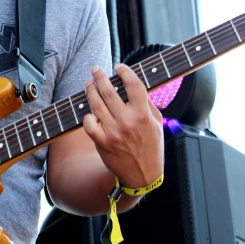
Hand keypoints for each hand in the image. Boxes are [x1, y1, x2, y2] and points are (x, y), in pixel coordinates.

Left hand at [82, 64, 163, 188]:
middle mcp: (128, 122)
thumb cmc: (151, 147)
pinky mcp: (102, 143)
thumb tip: (135, 85)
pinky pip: (89, 124)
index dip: (124, 72)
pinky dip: (87, 116)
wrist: (142, 176)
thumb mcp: (157, 124)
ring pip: (96, 104)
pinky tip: (89, 111)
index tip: (118, 67)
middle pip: (109, 91)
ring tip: (89, 83)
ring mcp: (113, 132)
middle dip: (99, 76)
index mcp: (143, 115)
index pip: (133, 85)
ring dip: (90, 90)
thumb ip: (147, 104)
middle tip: (95, 70)